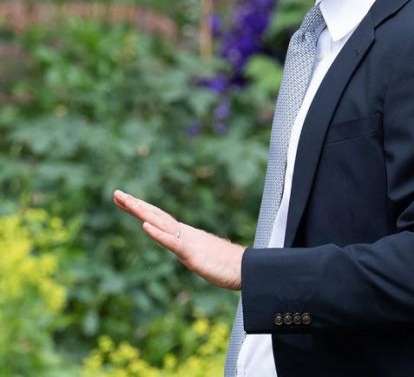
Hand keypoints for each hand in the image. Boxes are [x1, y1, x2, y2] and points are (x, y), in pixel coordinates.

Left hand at [113, 189, 244, 290]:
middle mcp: (184, 233)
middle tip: (116, 193)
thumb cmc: (228, 265)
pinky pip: (173, 242)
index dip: (141, 208)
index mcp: (185, 235)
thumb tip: (188, 250)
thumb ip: (193, 251)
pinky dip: (158, 234)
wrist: (247, 269)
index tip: (123, 199)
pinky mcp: (192, 254)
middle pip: (156, 215)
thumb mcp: (203, 257)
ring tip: (126, 202)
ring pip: (161, 224)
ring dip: (142, 212)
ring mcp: (188, 242)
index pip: (158, 218)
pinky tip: (145, 226)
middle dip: (135, 204)